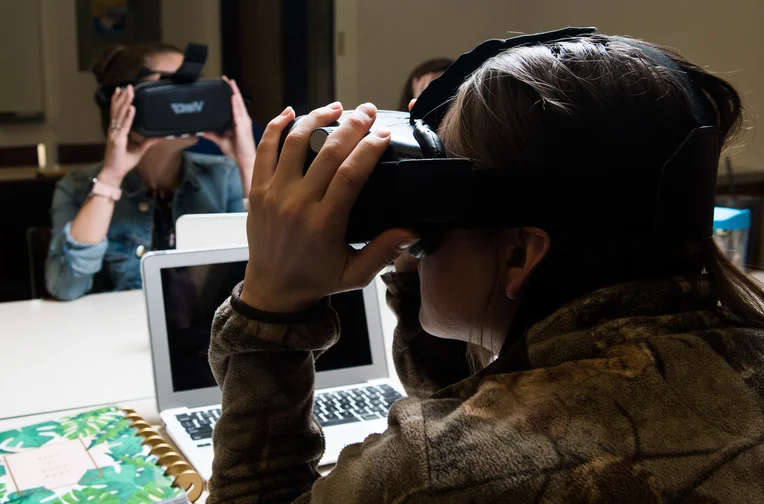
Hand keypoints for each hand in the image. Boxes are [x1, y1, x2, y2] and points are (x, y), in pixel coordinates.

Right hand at [99, 85, 159, 185]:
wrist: (114, 173)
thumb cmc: (124, 161)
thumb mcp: (140, 150)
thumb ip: (148, 141)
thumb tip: (160, 136)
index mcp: (118, 130)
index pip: (118, 112)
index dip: (120, 101)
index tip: (123, 90)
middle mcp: (114, 130)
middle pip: (118, 110)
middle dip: (123, 97)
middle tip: (128, 86)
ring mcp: (115, 134)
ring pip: (119, 114)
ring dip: (125, 102)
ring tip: (129, 92)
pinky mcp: (117, 140)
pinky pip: (124, 126)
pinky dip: (128, 116)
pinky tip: (132, 108)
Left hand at [202, 76, 256, 194]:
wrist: (245, 161)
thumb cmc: (237, 152)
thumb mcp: (220, 140)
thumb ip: (211, 134)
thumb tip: (200, 130)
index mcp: (238, 122)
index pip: (234, 105)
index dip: (230, 94)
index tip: (225, 84)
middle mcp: (242, 119)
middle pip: (236, 101)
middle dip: (231, 89)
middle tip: (225, 78)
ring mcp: (243, 121)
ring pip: (237, 103)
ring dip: (233, 92)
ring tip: (228, 82)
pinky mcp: (243, 125)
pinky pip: (238, 111)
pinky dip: (234, 102)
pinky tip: (231, 95)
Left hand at [240, 102, 418, 311]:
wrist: (272, 290)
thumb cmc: (316, 280)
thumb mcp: (355, 274)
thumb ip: (383, 252)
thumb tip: (412, 231)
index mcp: (324, 224)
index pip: (350, 175)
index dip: (369, 149)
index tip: (384, 134)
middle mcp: (297, 205)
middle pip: (326, 152)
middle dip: (351, 125)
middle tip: (368, 110)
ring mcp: (273, 195)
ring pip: (295, 143)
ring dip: (317, 118)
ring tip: (337, 107)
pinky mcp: (257, 191)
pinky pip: (265, 150)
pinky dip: (277, 128)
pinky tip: (291, 112)